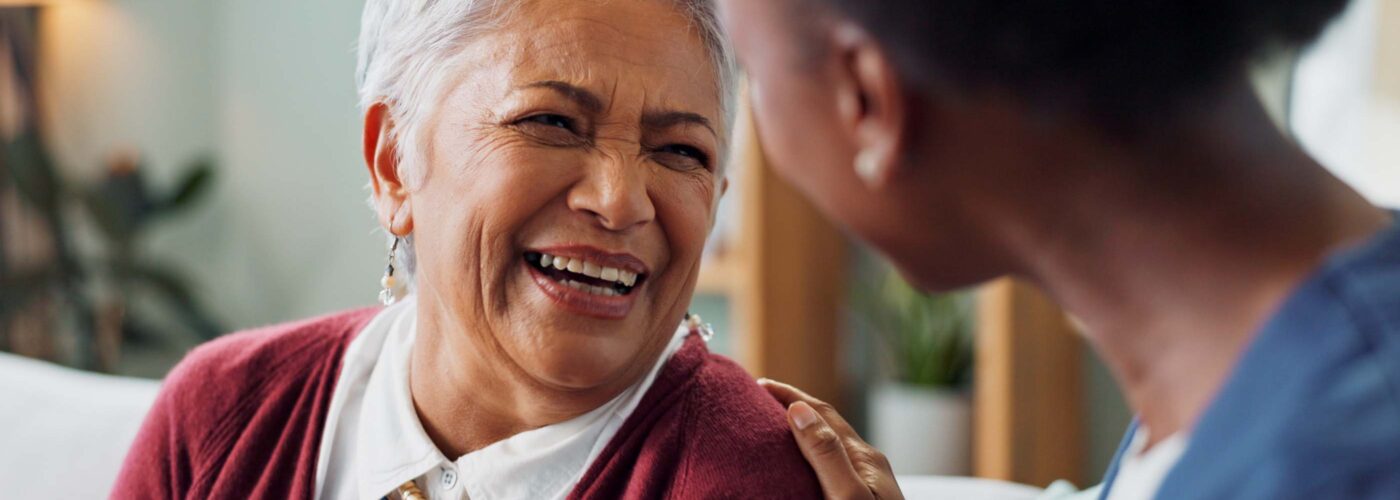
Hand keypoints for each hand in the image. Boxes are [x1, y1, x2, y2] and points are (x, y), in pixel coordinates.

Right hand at [759, 379, 903, 499]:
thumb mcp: (849, 498)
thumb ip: (826, 456)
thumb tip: (799, 410)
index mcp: (865, 459)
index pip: (822, 413)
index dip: (790, 395)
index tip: (758, 384)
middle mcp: (868, 468)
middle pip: (827, 425)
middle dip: (794, 408)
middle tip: (760, 400)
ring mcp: (867, 487)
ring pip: (829, 448)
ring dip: (802, 433)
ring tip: (774, 430)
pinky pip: (831, 470)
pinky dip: (808, 459)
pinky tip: (799, 471)